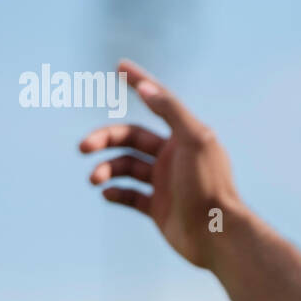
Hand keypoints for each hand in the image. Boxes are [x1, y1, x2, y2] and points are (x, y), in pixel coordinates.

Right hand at [80, 60, 241, 268]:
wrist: (216, 234)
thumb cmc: (208, 185)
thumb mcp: (195, 140)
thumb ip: (171, 111)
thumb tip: (146, 88)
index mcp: (184, 137)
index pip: (157, 103)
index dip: (140, 82)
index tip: (120, 66)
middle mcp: (173, 157)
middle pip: (130, 138)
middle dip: (105, 139)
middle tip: (83, 146)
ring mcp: (165, 183)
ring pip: (126, 167)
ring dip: (106, 169)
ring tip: (95, 179)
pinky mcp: (159, 209)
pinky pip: (130, 196)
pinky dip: (115, 193)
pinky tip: (108, 194)